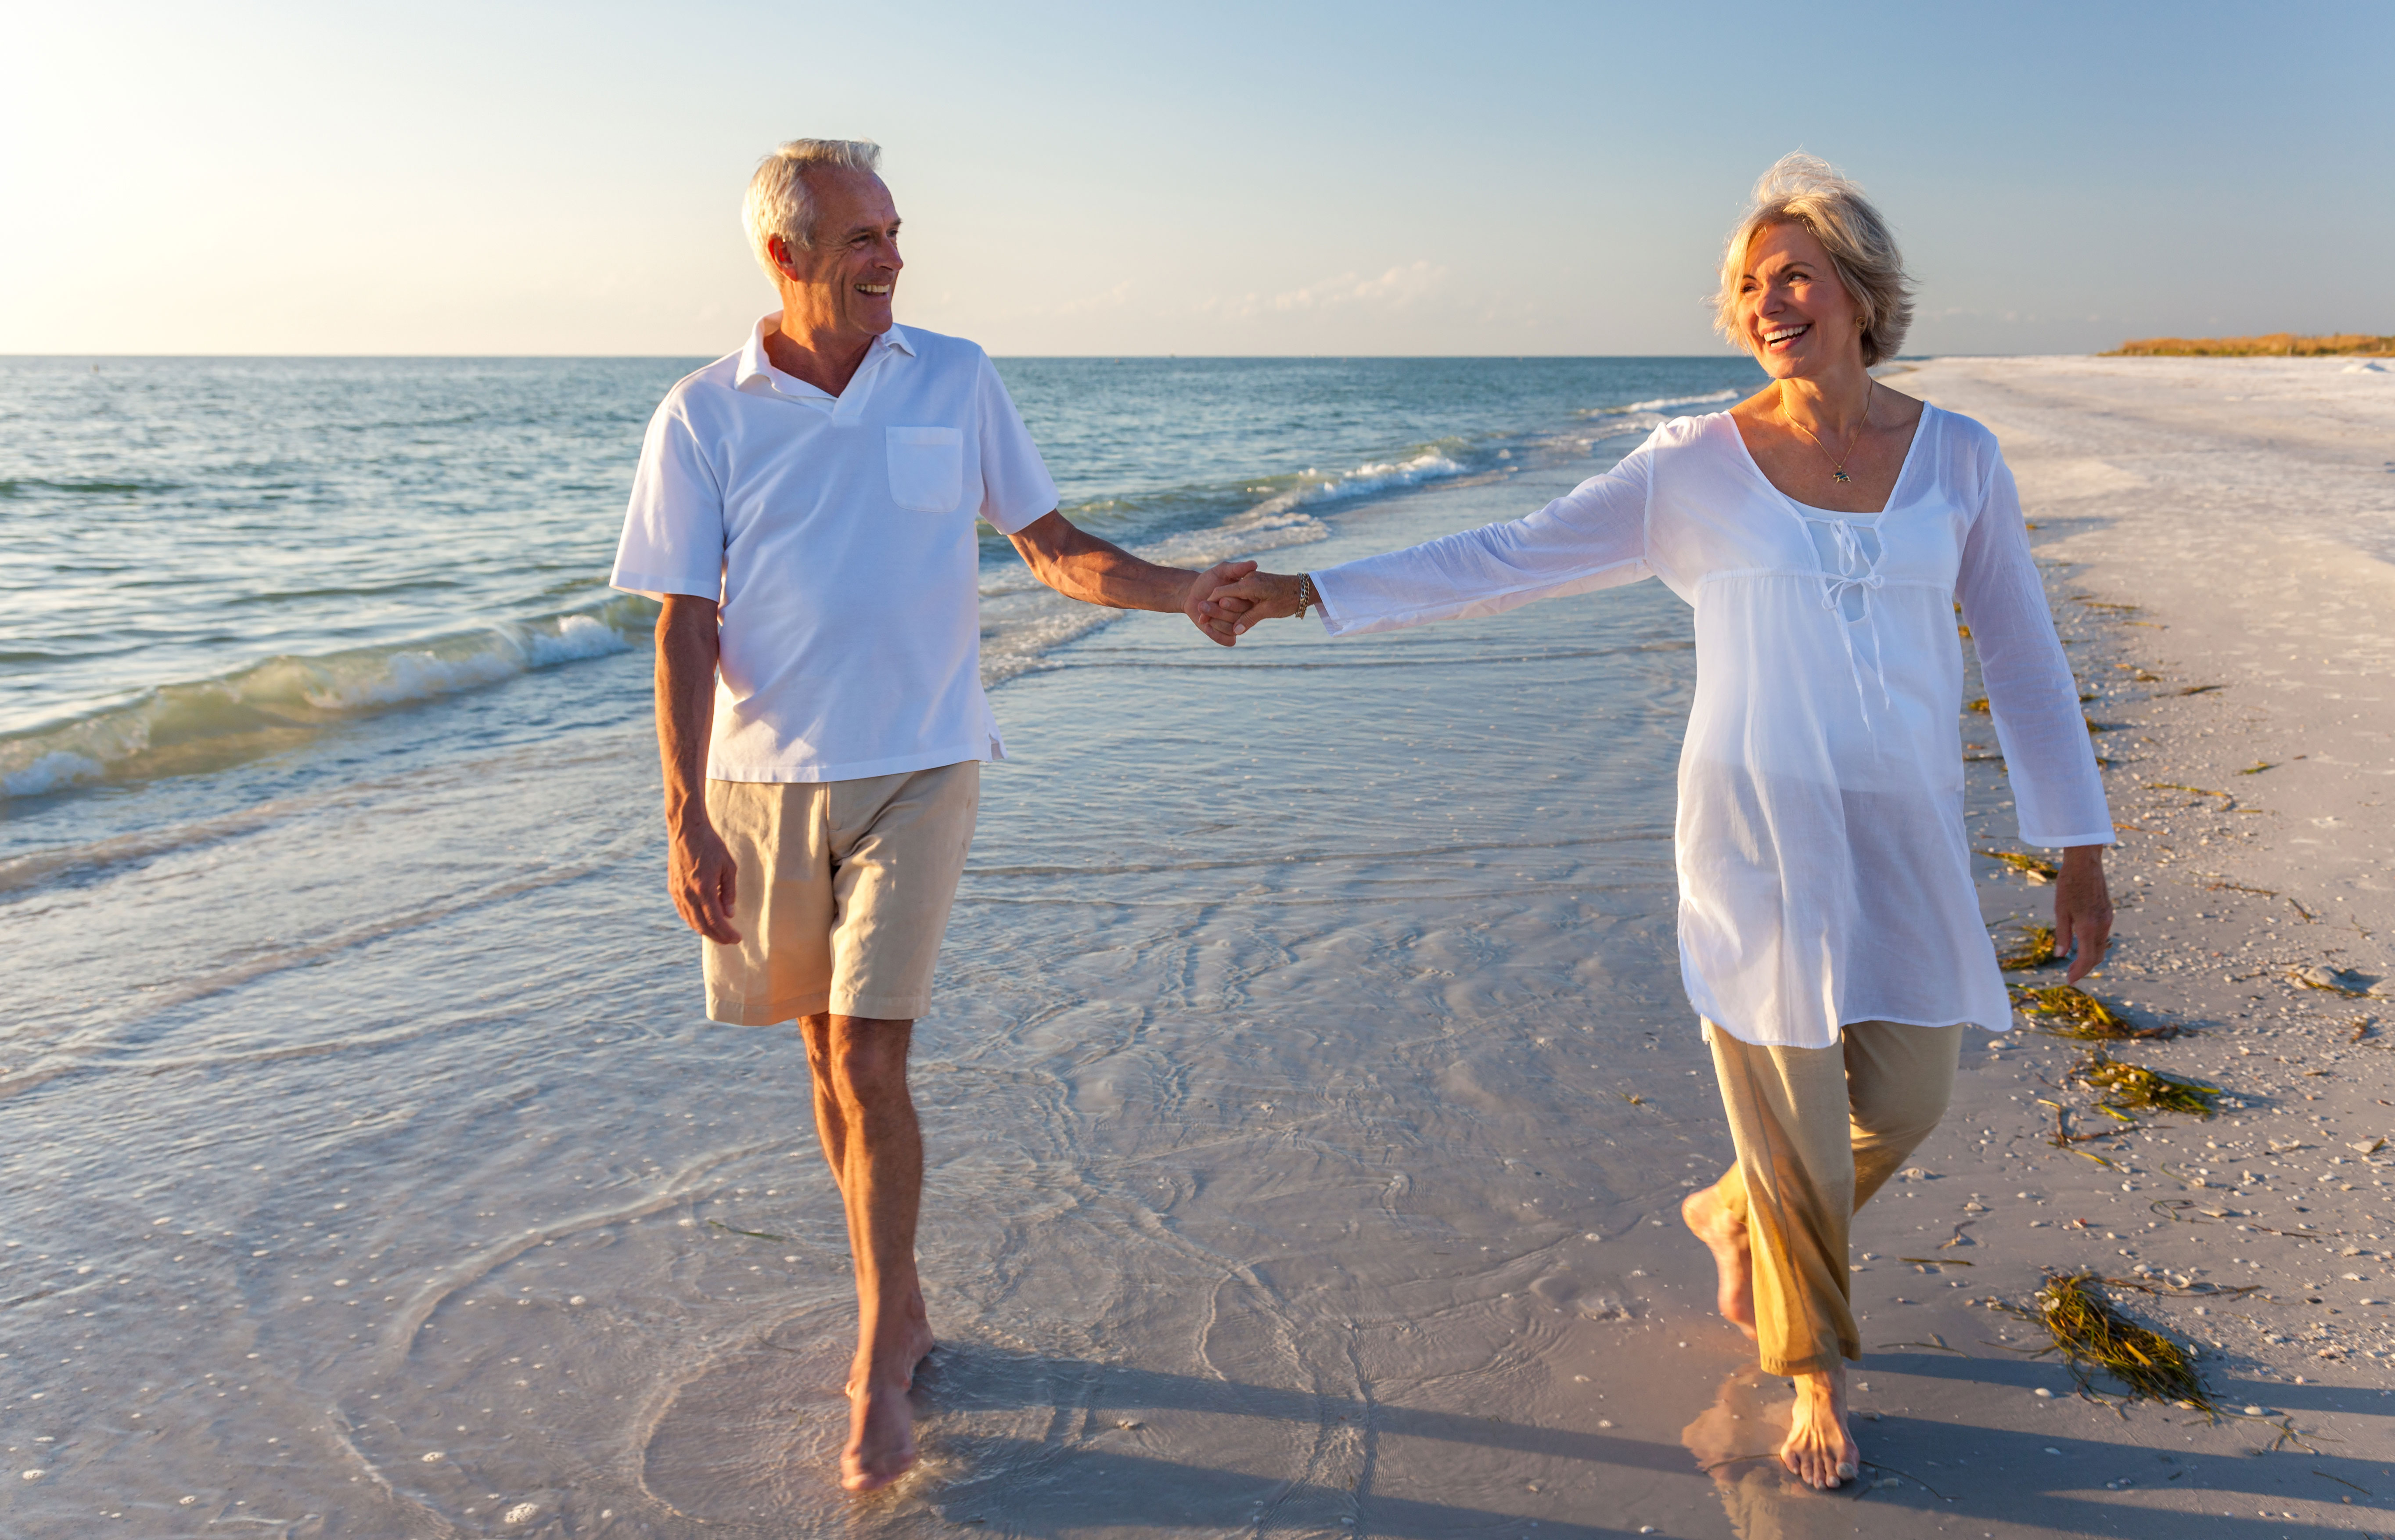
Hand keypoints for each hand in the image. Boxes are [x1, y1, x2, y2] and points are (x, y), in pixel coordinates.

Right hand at [669, 817, 742, 943]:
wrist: (686, 830)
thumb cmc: (710, 845)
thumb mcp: (728, 867)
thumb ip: (728, 892)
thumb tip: (729, 914)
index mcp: (704, 889)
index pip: (716, 921)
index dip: (727, 933)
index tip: (738, 938)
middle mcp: (688, 894)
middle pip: (702, 926)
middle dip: (718, 937)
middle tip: (730, 941)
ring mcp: (678, 892)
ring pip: (690, 921)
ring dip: (705, 931)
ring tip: (719, 934)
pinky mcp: (672, 888)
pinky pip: (683, 911)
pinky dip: (693, 921)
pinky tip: (702, 922)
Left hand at [1182, 559, 1255, 645]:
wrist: (1194, 594)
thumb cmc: (1210, 579)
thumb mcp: (1222, 570)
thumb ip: (1238, 568)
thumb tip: (1254, 564)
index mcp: (1249, 598)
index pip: (1246, 605)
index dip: (1232, 603)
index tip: (1219, 598)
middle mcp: (1245, 613)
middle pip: (1238, 618)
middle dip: (1218, 611)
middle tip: (1202, 604)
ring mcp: (1237, 626)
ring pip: (1231, 630)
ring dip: (1214, 621)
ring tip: (1201, 609)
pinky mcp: (1228, 636)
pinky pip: (1228, 641)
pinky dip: (1216, 634)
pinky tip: (1206, 626)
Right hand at [1201, 570, 1308, 635]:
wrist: (1303, 588)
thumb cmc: (1287, 599)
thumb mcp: (1268, 611)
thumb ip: (1249, 619)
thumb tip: (1235, 632)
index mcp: (1248, 584)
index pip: (1221, 593)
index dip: (1210, 605)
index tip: (1201, 618)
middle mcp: (1247, 579)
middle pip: (1223, 593)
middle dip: (1213, 606)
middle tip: (1203, 619)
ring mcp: (1250, 580)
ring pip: (1230, 593)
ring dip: (1222, 606)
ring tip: (1212, 618)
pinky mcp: (1255, 583)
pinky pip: (1238, 593)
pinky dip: (1231, 602)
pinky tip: (1227, 611)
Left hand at [2054, 845, 2111, 983]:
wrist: (2085, 863)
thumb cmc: (2069, 884)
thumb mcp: (2060, 910)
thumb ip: (2063, 935)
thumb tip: (2060, 956)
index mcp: (2088, 926)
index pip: (2088, 959)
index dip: (2079, 972)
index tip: (2070, 981)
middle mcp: (2102, 925)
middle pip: (2097, 956)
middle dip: (2085, 968)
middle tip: (2071, 974)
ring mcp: (2107, 919)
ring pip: (2101, 946)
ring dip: (2090, 957)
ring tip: (2075, 962)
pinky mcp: (2108, 912)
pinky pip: (2103, 935)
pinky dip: (2094, 945)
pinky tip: (2083, 944)